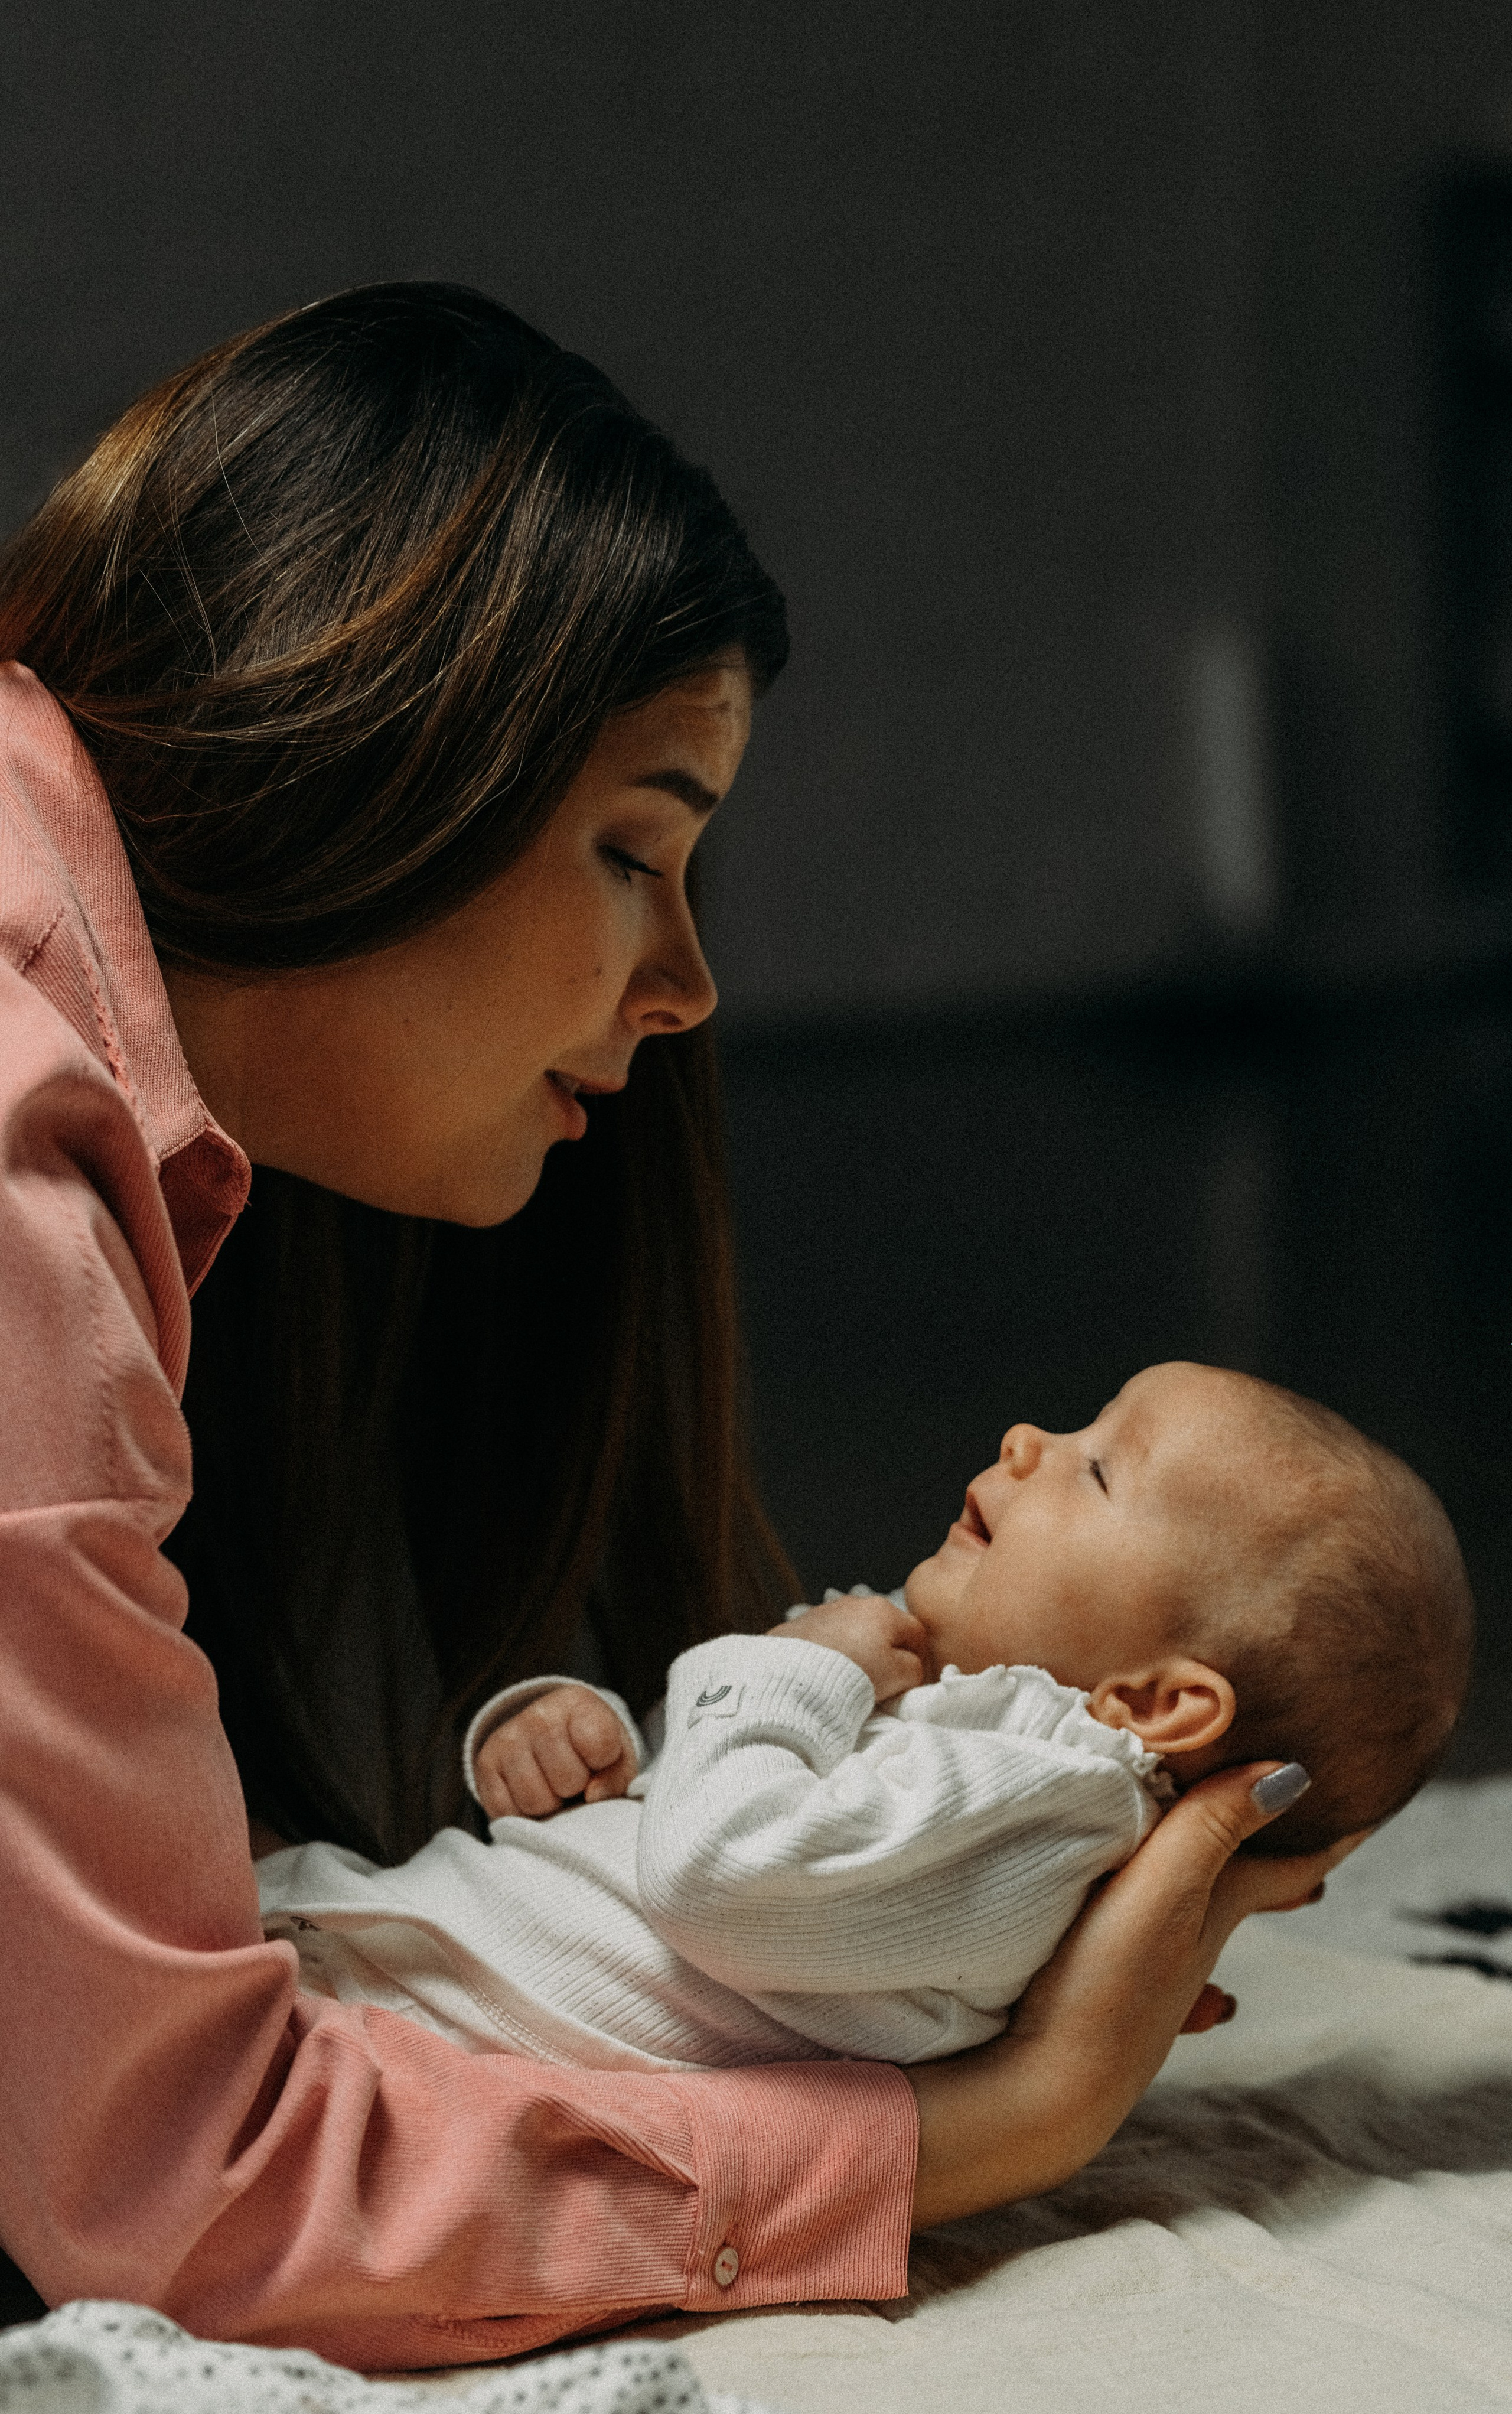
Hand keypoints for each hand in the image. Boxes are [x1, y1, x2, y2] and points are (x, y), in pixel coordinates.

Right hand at [473, 1686, 636, 1819]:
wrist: (550, 1736)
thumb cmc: (590, 1750)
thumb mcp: (616, 1756)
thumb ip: (616, 1777)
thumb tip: (592, 1796)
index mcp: (578, 1703)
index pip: (600, 1746)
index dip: (604, 1764)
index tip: (598, 1757)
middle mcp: (539, 1715)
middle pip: (567, 1781)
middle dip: (575, 1788)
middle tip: (573, 1776)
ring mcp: (507, 1738)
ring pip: (535, 1802)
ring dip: (549, 1804)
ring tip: (552, 1785)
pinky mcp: (485, 1764)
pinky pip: (507, 1812)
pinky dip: (523, 1814)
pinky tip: (532, 1791)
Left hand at [769, 1594, 927, 1701]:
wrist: (795, 1674)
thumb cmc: (854, 1672)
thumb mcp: (899, 1675)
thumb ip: (914, 1669)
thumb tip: (910, 1667)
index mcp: (883, 1609)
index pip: (916, 1633)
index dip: (920, 1659)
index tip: (913, 1681)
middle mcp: (854, 1602)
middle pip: (883, 1630)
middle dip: (887, 1653)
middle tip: (883, 1682)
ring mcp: (825, 1610)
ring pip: (854, 1632)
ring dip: (858, 1651)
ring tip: (852, 1677)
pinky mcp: (801, 1623)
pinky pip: (828, 1638)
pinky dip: (833, 1652)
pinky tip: (827, 1671)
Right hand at [906, 1760, 1365, 2227]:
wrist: (1049, 2090)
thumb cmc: (1107, 1985)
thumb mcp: (1163, 1890)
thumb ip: (1214, 1826)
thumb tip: (1294, 1775)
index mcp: (1213, 1911)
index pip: (1281, 1867)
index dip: (1319, 1841)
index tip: (1360, 1813)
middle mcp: (1193, 1948)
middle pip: (1245, 1893)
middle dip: (1273, 1865)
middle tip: (1310, 1848)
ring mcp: (1154, 1984)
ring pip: (1200, 1928)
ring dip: (1220, 1901)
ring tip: (1242, 1892)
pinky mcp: (1109, 2005)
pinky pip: (1154, 1965)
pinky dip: (1166, 1950)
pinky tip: (1179, 1985)